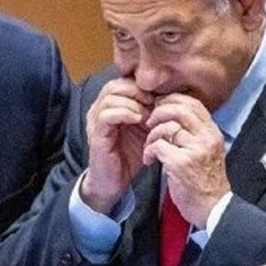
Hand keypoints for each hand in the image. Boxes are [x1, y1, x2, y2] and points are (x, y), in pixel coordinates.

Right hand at [80, 78, 154, 212]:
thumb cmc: (129, 156)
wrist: (114, 183)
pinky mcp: (96, 134)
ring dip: (134, 103)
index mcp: (110, 105)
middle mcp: (99, 109)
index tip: (159, 97)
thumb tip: (169, 96)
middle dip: (138, 91)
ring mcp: (95, 121)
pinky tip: (138, 120)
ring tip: (148, 114)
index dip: (142, 86)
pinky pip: (107, 114)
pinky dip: (125, 113)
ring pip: (111, 96)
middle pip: (116, 84)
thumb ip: (151, 112)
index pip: (123, 82)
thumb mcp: (144, 130)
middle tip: (154, 103)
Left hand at [142, 93, 229, 227]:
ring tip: (149, 146)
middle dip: (159, 112)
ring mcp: (195, 150)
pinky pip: (158, 146)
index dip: (172, 100)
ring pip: (166, 127)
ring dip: (151, 135)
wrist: (214, 209)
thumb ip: (195, 133)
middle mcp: (206, 138)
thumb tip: (173, 116)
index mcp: (212, 133)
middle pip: (179, 109)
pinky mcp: (181, 164)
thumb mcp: (207, 151)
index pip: (193, 103)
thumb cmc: (206, 182)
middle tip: (149, 122)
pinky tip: (149, 159)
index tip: (160, 107)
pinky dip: (149, 151)